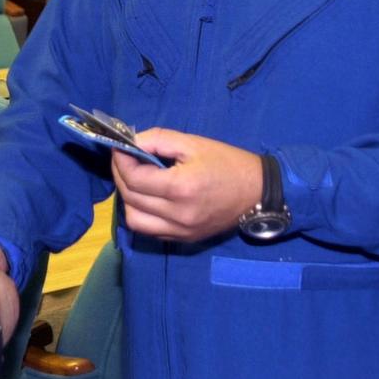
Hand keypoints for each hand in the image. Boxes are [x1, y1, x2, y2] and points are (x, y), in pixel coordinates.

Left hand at [112, 129, 262, 242]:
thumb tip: (131, 143)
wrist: (258, 193)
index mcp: (181, 188)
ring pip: (134, 220)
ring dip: (128, 199)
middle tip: (124, 160)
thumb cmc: (227, 163)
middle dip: (120, 176)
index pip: (134, 178)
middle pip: (130, 198)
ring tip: (136, 180)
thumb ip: (158, 139)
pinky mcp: (184, 239)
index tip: (120, 148)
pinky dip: (141, 213)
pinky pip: (149, 230)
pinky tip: (148, 197)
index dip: (121, 161)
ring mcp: (180, 231)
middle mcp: (177, 215)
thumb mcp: (193, 143)